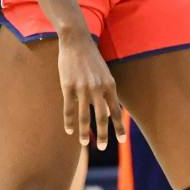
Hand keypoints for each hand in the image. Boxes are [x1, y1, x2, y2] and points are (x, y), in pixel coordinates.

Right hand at [57, 28, 123, 147]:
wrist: (77, 42)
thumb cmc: (91, 59)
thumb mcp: (105, 74)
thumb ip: (107, 92)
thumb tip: (109, 111)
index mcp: (110, 86)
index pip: (116, 111)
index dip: (119, 127)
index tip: (121, 140)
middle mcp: (98, 88)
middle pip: (102, 117)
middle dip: (103, 134)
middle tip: (102, 147)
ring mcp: (82, 88)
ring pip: (84, 116)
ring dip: (84, 131)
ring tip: (84, 143)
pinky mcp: (68, 86)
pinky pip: (69, 108)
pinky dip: (69, 121)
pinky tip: (68, 130)